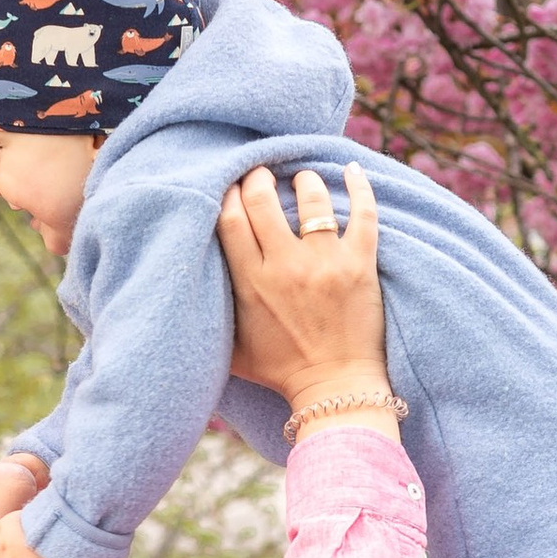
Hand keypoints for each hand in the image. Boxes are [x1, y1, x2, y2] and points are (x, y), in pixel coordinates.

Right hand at [217, 162, 384, 407]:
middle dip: (258, 178)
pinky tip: (351, 169)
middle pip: (262, 200)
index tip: (230, 187)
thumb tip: (193, 292)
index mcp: (250, 283)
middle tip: (262, 176)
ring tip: (301, 179)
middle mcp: (285, 266)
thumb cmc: (281, 372)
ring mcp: (325, 262)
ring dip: (303, 181)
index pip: (229, 219)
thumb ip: (215, 314)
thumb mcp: (232, 348)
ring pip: (311, 199)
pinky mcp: (360, 265)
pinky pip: (363, 213)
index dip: (227, 194)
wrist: (334, 388)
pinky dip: (359, 187)